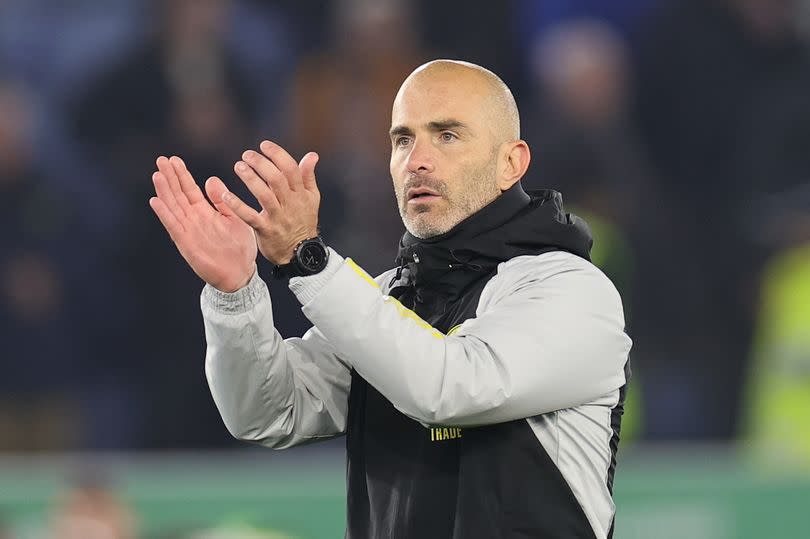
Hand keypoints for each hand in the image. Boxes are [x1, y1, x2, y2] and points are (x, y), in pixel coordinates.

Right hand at [149, 156, 256, 292]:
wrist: (240, 273)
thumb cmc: (239, 247)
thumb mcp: (234, 218)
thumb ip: (222, 200)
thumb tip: (211, 179)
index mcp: (205, 212)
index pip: (190, 190)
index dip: (182, 175)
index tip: (174, 159)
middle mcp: (193, 219)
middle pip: (178, 194)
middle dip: (170, 177)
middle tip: (161, 159)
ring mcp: (188, 230)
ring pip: (173, 207)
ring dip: (164, 191)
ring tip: (157, 174)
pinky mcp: (186, 243)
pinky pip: (173, 226)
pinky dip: (164, 214)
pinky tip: (156, 201)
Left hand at [223, 140, 320, 264]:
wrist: (300, 253)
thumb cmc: (303, 222)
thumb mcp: (311, 199)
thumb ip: (308, 176)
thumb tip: (312, 155)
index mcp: (301, 194)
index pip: (291, 169)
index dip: (277, 154)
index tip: (264, 145)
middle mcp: (291, 204)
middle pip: (277, 179)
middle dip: (261, 164)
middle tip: (246, 155)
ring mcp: (278, 217)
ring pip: (264, 195)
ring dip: (250, 179)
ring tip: (238, 166)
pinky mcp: (266, 230)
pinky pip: (250, 216)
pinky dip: (237, 205)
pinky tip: (225, 195)